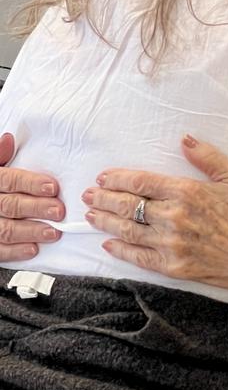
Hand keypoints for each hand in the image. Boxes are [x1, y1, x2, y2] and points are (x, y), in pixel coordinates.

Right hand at [0, 132, 63, 261]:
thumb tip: (9, 138)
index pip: (9, 180)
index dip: (30, 183)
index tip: (52, 187)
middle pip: (10, 205)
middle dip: (36, 208)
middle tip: (59, 211)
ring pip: (6, 230)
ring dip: (31, 231)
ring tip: (53, 232)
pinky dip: (16, 251)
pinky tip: (34, 249)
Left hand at [82, 135, 227, 324]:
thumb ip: (208, 158)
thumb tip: (185, 140)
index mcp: (187, 192)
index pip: (141, 182)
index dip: (118, 179)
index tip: (104, 177)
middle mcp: (174, 218)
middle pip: (127, 206)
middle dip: (103, 199)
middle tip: (88, 195)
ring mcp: (171, 245)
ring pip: (128, 231)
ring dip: (105, 222)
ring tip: (92, 215)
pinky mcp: (174, 267)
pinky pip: (139, 258)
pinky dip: (121, 250)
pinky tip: (109, 244)